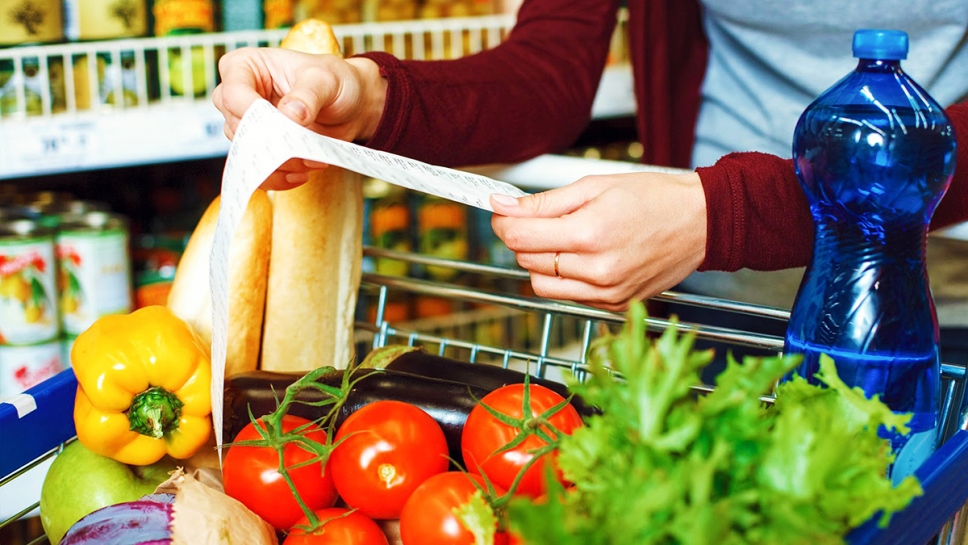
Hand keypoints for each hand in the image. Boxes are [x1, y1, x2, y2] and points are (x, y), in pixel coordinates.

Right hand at [212, 48, 386, 189]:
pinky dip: (278, 178)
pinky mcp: (260, 148)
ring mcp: (247, 124)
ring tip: (311, 160)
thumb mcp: (326, 79)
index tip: (285, 124)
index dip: (253, 114)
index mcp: (244, 66)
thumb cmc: (335, 81)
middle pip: (237, 128)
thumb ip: (308, 95)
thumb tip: (290, 115)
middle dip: (271, 144)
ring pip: (247, 153)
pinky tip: (302, 174)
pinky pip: (257, 171)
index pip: (233, 94)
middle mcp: (238, 96)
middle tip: (302, 148)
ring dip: (279, 163)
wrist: (350, 106)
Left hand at [490, 171, 706, 311]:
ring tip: (566, 239)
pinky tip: (585, 257)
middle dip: (524, 237)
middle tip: (541, 218)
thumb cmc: (654, 198)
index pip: (518, 237)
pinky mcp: (613, 305)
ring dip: (541, 261)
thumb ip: (544, 202)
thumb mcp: (595, 187)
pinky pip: (567, 296)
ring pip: (540, 284)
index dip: (503, 220)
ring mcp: (606, 292)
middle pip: (526, 259)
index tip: (503, 210)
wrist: (700, 223)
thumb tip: (503, 206)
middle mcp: (596, 270)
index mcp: (589, 234)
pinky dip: (565, 277)